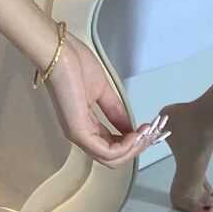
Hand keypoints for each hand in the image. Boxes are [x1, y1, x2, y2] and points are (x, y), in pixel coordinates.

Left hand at [44, 32, 162, 166]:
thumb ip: (115, 112)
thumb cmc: (74, 65)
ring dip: (134, 148)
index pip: (111, 146)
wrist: (59, 53)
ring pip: (111, 158)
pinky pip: (106, 152)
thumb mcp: (103, 92)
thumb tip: (131, 127)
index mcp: (85, 125)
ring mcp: (78, 135)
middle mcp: (80, 134)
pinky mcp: (78, 132)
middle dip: (137, 147)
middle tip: (153, 133)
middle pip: (113, 157)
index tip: (149, 129)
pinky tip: (136, 134)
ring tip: (147, 133)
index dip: (133, 142)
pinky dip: (125, 147)